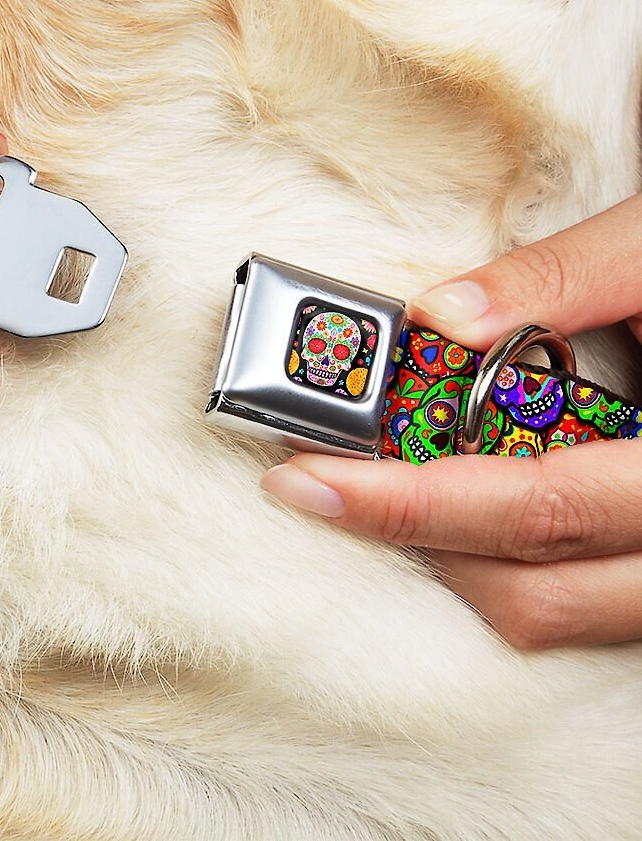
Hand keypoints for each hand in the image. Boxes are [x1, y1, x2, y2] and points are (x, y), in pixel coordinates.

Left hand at [262, 194, 641, 648]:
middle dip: (408, 537)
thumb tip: (440, 316)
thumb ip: (565, 276)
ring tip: (378, 488)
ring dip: (453, 558)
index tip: (306, 477)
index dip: (409, 501)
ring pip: (556, 612)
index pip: (536, 506)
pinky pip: (581, 602)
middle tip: (316, 482)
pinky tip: (458, 500)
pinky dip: (505, 561)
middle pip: (533, 588)